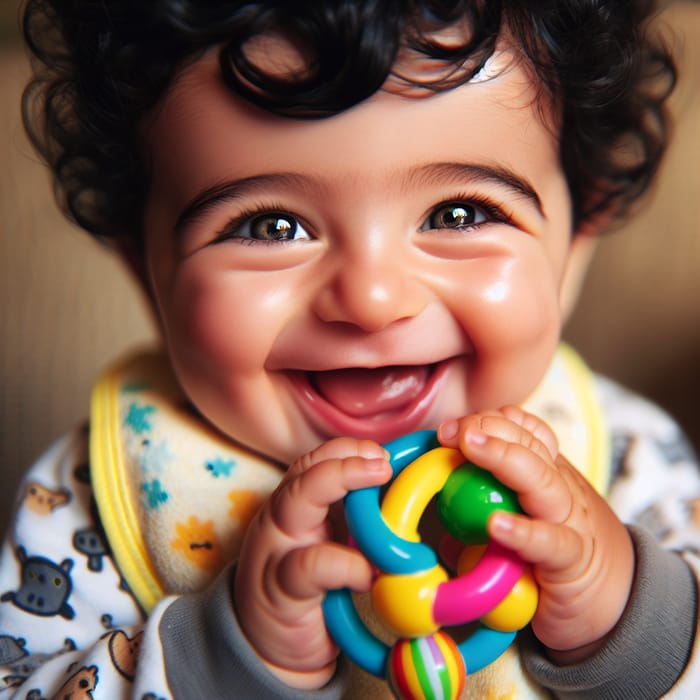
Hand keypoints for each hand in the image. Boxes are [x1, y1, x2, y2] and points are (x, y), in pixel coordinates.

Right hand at [233, 438, 391, 688]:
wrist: (269, 651)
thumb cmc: (309, 593)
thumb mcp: (329, 548)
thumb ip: (352, 523)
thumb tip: (404, 499)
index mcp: (294, 507)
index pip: (314, 463)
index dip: (347, 451)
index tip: (382, 454)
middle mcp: (280, 519)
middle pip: (303, 472)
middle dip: (343, 459)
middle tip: (383, 463)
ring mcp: (275, 550)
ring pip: (295, 501)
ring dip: (338, 482)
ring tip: (378, 482)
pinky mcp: (280, 589)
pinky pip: (310, 565)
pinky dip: (345, 563)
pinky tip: (369, 574)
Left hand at [438, 406, 633, 661]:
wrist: (619, 601)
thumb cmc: (555, 557)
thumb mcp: (523, 520)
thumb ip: (488, 508)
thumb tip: (439, 504)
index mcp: (548, 473)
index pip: (525, 432)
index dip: (491, 422)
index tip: (453, 428)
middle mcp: (561, 488)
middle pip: (530, 445)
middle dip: (489, 429)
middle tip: (452, 432)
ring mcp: (571, 521)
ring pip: (542, 479)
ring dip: (504, 458)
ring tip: (471, 447)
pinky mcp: (574, 560)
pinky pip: (551, 541)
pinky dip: (525, 531)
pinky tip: (497, 524)